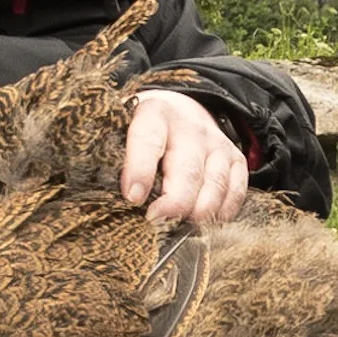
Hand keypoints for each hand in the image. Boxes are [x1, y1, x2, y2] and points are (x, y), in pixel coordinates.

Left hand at [120, 91, 249, 224]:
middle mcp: (189, 127)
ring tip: (180, 228)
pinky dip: (223, 212)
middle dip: (174, 202)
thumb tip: (100, 197)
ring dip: (199, 213)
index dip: (140, 169)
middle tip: (157, 222)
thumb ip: (112, 156)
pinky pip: (237, 190)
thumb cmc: (142, 131)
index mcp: (154, 114)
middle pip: (187, 171)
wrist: (181, 108)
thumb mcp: (122, 130)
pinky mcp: (235, 158)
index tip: (132, 198)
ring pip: (216, 184)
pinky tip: (205, 223)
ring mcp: (216, 143)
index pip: (148, 139)